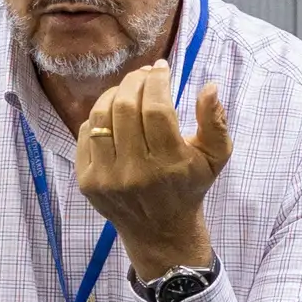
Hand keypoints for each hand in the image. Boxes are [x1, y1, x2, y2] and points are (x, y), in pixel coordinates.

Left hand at [74, 60, 232, 280]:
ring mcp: (107, 178)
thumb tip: (210, 87)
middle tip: (144, 74)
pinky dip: (98, 117)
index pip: (157, 109)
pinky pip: (86, 133)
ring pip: (101, 116)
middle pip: (126, 107)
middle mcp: (136, 172)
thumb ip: (215, 122)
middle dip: (135, 81)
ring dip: (115, 93)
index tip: (162, 68)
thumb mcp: (214, 158)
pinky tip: (114, 116)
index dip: (157, 81)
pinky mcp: (87, 182)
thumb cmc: (189, 186)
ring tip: (129, 90)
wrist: (160, 232)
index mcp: (169, 164)